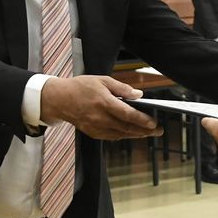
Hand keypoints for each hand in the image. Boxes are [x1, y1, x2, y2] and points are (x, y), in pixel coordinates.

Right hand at [40, 75, 162, 139]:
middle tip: (158, 131)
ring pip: (120, 134)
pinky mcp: (92, 133)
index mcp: (104, 102)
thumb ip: (121, 88)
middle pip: (127, 127)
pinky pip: (111, 137)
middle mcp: (100, 117)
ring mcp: (95, 127)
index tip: (154, 122)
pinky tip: (131, 133)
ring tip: (148, 133)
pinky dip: (123, 135)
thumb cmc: (81, 87)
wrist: (59, 100)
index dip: (142, 120)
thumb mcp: (102, 80)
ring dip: (136, 135)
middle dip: (145, 131)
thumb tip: (138, 94)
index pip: (128, 114)